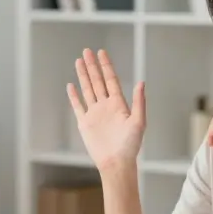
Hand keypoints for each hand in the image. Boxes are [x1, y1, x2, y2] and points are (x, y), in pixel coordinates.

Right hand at [67, 48, 145, 171]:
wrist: (116, 162)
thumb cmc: (130, 145)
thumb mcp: (139, 122)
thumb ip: (139, 102)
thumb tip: (141, 82)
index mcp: (118, 104)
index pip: (111, 80)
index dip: (106, 66)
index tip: (101, 52)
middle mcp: (105, 106)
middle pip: (97, 81)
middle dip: (92, 66)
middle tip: (87, 51)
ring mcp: (94, 113)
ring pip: (87, 90)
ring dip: (83, 76)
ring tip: (78, 61)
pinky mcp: (85, 123)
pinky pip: (78, 106)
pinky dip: (74, 96)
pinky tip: (71, 86)